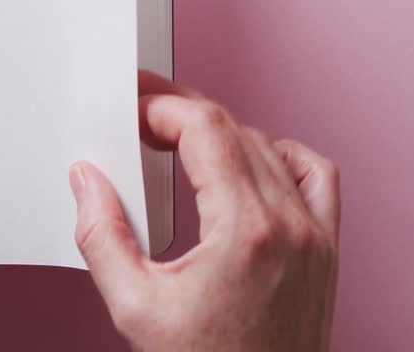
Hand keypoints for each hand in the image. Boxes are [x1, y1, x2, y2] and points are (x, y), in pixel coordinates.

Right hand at [70, 71, 339, 351]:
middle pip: (235, 129)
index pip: (205, 128)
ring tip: (182, 144)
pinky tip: (250, 166)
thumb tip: (87, 182)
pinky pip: (316, 177)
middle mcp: (289, 225)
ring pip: (270, 147)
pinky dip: (281, 157)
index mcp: (244, 230)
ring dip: (223, 134)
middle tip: (144, 120)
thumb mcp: (134, 307)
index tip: (135, 109)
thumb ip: (102, 235)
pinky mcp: (326, 253)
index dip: (162, 106)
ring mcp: (315, 238)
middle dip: (182, 113)